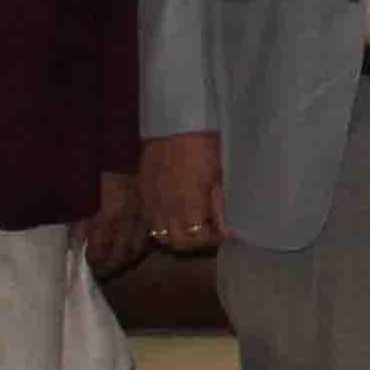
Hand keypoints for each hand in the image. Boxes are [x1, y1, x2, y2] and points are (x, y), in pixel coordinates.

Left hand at [84, 171, 144, 278]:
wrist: (130, 147)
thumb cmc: (100, 166)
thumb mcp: (83, 192)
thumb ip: (80, 221)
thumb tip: (76, 245)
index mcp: (109, 217)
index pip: (100, 252)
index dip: (94, 263)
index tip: (88, 268)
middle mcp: (129, 221)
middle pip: (120, 255)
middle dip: (109, 266)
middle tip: (100, 272)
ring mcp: (144, 216)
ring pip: (137, 249)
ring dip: (125, 260)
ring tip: (115, 263)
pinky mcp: (153, 210)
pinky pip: (149, 236)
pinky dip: (140, 247)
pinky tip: (132, 248)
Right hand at [140, 131, 225, 251]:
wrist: (175, 125)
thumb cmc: (203, 146)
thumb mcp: (219, 177)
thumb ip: (220, 206)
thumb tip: (227, 230)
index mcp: (190, 205)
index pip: (199, 239)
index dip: (214, 240)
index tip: (224, 233)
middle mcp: (167, 209)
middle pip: (178, 244)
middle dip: (196, 243)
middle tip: (209, 233)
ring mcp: (151, 202)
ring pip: (161, 236)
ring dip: (177, 236)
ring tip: (191, 226)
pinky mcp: (142, 194)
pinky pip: (149, 220)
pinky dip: (161, 224)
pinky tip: (174, 214)